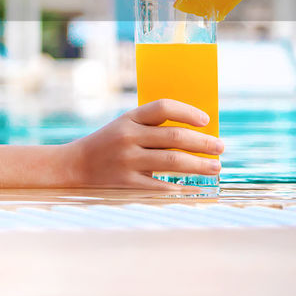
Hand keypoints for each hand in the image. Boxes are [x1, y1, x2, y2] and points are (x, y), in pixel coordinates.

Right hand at [63, 99, 224, 191]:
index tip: (206, 121)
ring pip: (173, 161)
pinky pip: (162, 185)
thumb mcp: (124, 126)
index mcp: (128, 118)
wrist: (75, 166)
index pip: (163, 107)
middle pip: (175, 136)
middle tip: (221, 147)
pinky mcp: (128, 182)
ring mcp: (128, 160)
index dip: (188, 112)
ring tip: (216, 167)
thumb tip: (196, 133)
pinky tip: (197, 187)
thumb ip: (152, 127)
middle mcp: (128, 137)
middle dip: (203, 142)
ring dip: (200, 164)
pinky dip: (183, 187)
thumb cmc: (108, 144)